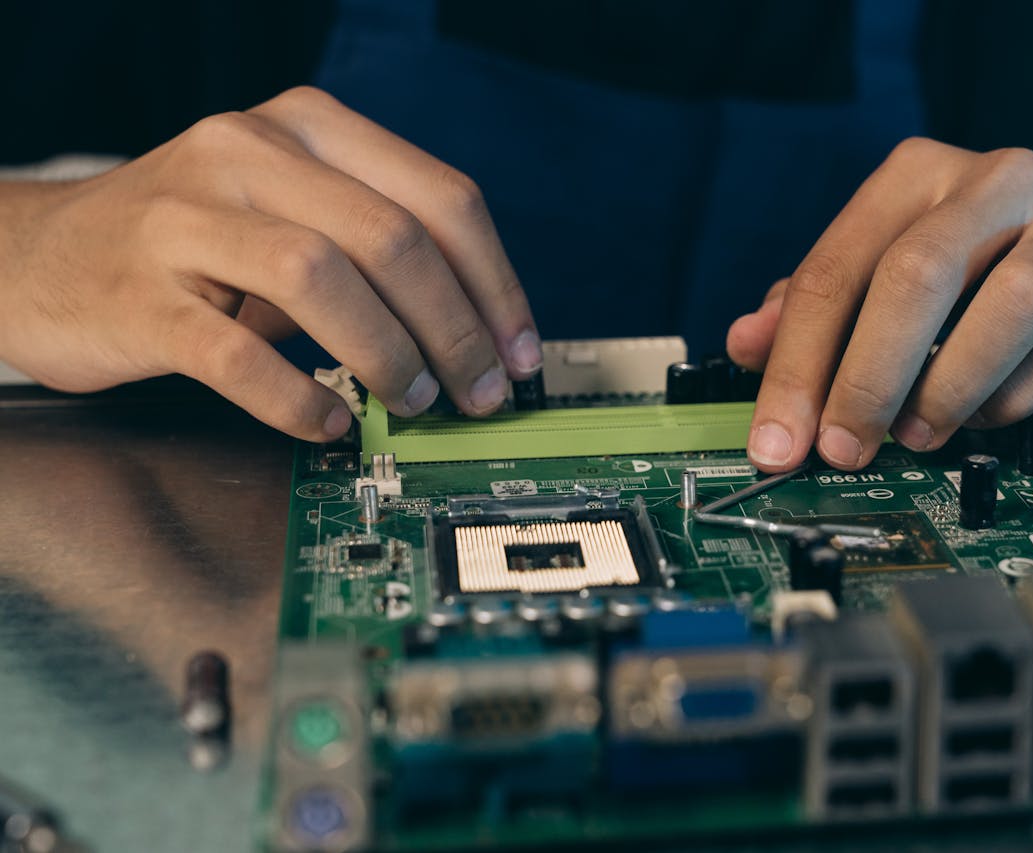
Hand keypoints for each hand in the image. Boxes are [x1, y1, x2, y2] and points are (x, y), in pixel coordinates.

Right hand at [0, 87, 541, 439]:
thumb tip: (477, 335)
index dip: (495, 284)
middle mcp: (248, 153)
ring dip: (386, 354)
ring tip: (409, 403)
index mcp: (308, 127)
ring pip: (319, 276)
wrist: (42, 255)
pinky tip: (324, 422)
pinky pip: (235, 352)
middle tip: (476, 393)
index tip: (518, 352)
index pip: (440, 198)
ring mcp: (185, 218)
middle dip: (454, 329)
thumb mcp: (291, 211)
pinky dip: (295, 397)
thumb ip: (376, 249)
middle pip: (392, 237)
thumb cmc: (192, 242)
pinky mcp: (137, 294)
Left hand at [727, 137, 1032, 471]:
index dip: (795, 365)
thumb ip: (817, 304)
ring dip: (947, 388)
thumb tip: (744, 344)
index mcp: (915, 177)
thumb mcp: (894, 265)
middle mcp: (992, 183)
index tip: (777, 441)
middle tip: (841, 449)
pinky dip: (1013, 397)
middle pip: (913, 277)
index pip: (834, 270)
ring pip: (1008, 306)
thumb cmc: (990, 264)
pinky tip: (981, 418)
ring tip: (914, 437)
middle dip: (865, 379)